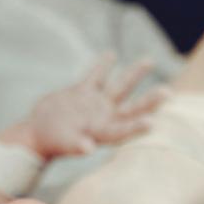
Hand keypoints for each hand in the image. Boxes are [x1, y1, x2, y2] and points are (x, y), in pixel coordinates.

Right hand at [18, 53, 169, 158]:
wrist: (36, 134)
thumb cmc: (50, 142)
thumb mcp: (63, 143)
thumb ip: (76, 145)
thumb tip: (88, 148)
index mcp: (101, 133)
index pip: (123, 130)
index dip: (136, 127)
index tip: (153, 123)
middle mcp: (103, 118)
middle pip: (131, 108)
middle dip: (149, 101)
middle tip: (168, 93)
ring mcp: (95, 105)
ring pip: (118, 88)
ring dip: (134, 75)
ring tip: (149, 61)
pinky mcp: (82, 93)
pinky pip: (95, 77)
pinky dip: (102, 67)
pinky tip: (111, 55)